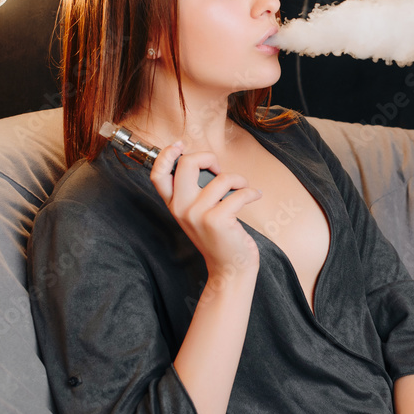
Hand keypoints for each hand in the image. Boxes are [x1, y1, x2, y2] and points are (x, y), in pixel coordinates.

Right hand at [150, 141, 260, 276]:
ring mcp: (197, 215)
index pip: (158, 175)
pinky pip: (238, 193)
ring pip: (221, 177)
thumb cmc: (219, 237)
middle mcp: (181, 209)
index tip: (180, 145)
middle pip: (187, 164)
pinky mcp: (216, 220)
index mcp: (174, 205)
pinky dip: (251, 192)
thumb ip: (194, 191)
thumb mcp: (198, 213)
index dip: (167, 154)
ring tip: (244, 188)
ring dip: (239, 179)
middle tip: (219, 169)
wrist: (229, 269)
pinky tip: (254, 196)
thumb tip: (204, 161)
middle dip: (208, 157)